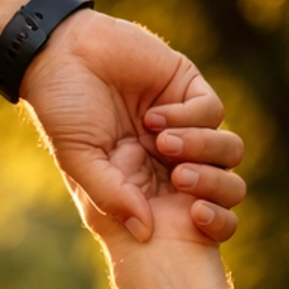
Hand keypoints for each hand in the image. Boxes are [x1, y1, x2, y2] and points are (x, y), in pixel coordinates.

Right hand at [18, 10, 243, 241]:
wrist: (62, 55)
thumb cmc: (64, 112)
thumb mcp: (81, 162)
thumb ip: (112, 196)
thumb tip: (145, 232)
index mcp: (147, 181)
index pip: (198, 209)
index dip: (211, 218)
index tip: (194, 217)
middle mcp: (169, 156)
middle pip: (223, 181)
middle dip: (211, 184)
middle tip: (180, 179)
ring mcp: (182, 121)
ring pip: (226, 147)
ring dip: (200, 148)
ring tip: (162, 142)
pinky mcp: (187, 87)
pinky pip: (211, 111)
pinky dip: (189, 117)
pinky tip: (155, 115)